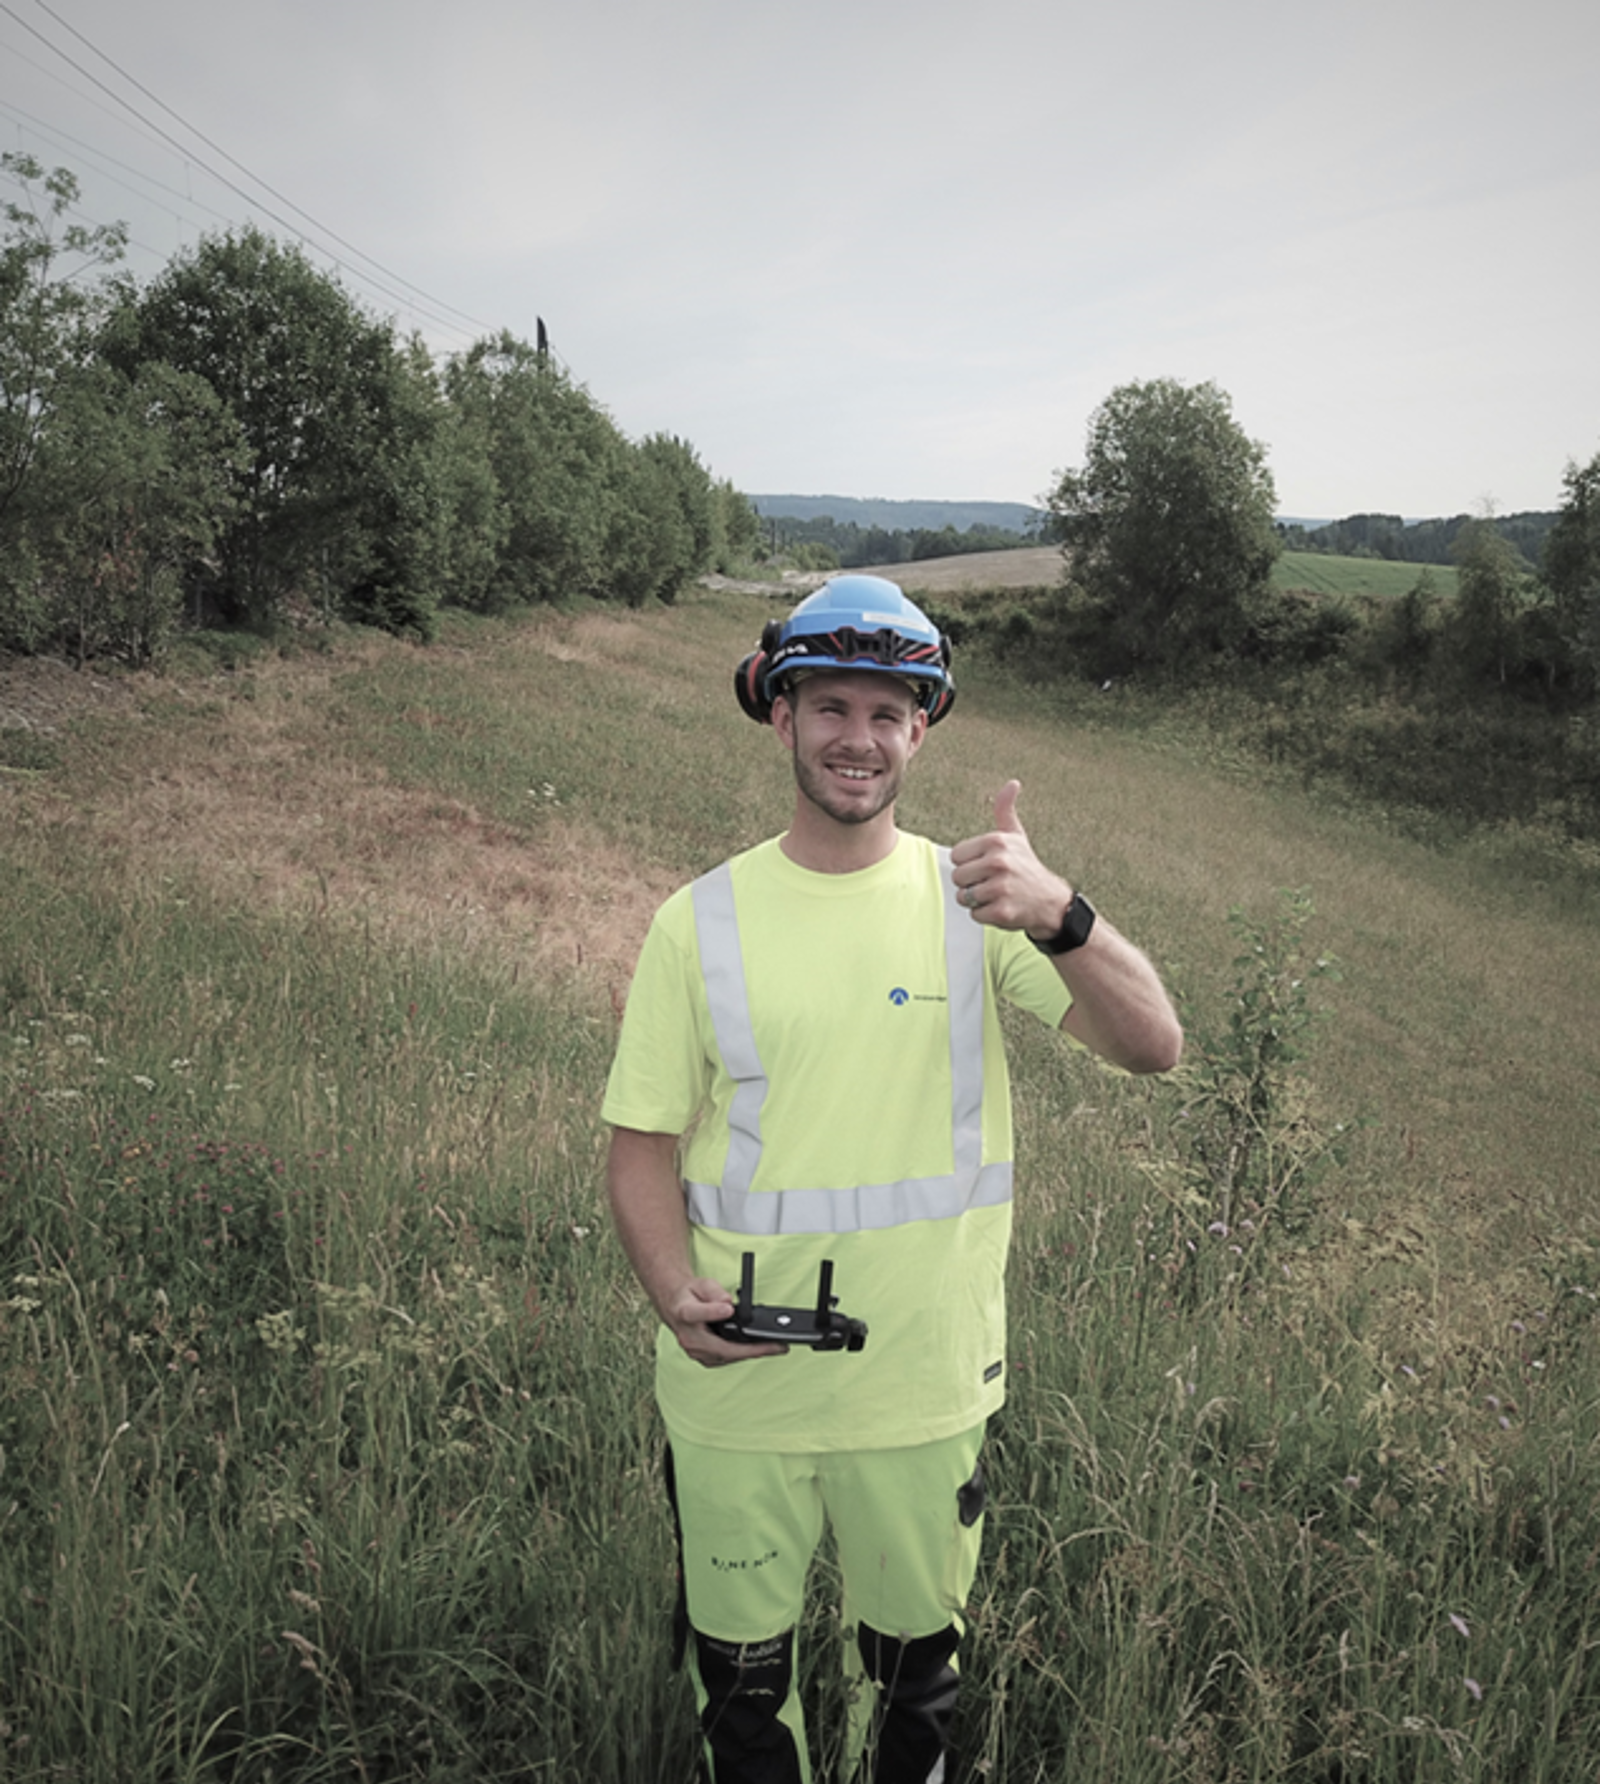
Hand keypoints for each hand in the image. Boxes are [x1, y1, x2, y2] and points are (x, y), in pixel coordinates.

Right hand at [666, 1276, 787, 1368]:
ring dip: (750, 1354)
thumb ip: (714, 1291)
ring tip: (775, 1349)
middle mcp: (687, 1336)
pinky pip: (725, 1358)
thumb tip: (727, 1304)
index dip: (712, 1312)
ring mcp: (694, 1351)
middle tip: (775, 1346)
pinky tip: (760, 1350)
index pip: (695, 1313)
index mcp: (684, 1312)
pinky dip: (743, 1354)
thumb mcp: (701, 1283)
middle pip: (719, 1347)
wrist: (676, 1306)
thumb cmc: (690, 1294)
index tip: (728, 1310)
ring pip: (725, 1357)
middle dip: (750, 1349)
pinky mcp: (703, 1358)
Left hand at [949, 780, 1073, 939]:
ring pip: (963, 897)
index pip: (956, 855)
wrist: (1050, 901)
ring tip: (996, 894)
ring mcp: (1000, 888)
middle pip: (957, 877)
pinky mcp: (1001, 912)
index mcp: (996, 842)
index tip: (987, 865)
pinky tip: (1001, 906)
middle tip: (992, 882)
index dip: (970, 863)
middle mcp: (998, 862)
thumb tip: (1012, 783)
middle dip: (971, 882)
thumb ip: (1005, 810)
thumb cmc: (1027, 867)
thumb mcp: (1016, 836)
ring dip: (976, 900)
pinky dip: (985, 915)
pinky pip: (974, 914)